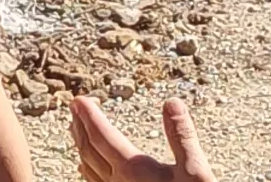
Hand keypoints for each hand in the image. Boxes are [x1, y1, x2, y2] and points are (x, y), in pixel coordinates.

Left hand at [74, 95, 214, 181]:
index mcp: (133, 169)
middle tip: (74, 107)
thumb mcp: (195, 171)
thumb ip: (182, 136)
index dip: (89, 115)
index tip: (79, 100)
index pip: (102, 136)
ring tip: (75, 128)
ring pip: (87, 167)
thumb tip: (172, 102)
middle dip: (80, 126)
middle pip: (89, 150)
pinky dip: (85, 168)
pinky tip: (84, 165)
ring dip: (80, 145)